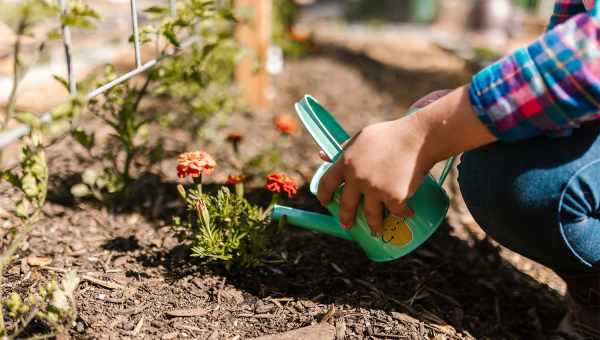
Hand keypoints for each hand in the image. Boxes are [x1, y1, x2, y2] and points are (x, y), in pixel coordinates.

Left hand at [317, 90, 451, 233]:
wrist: (418, 138)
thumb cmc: (391, 134)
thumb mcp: (363, 137)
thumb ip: (344, 148)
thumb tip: (323, 155)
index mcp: (346, 162)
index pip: (326, 183)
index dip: (323, 195)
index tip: (325, 202)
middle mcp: (357, 178)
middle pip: (346, 206)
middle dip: (346, 219)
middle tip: (347, 225)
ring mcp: (375, 189)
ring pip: (370, 216)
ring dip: (373, 226)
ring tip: (376, 230)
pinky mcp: (393, 197)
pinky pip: (396, 211)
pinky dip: (403, 213)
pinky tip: (408, 214)